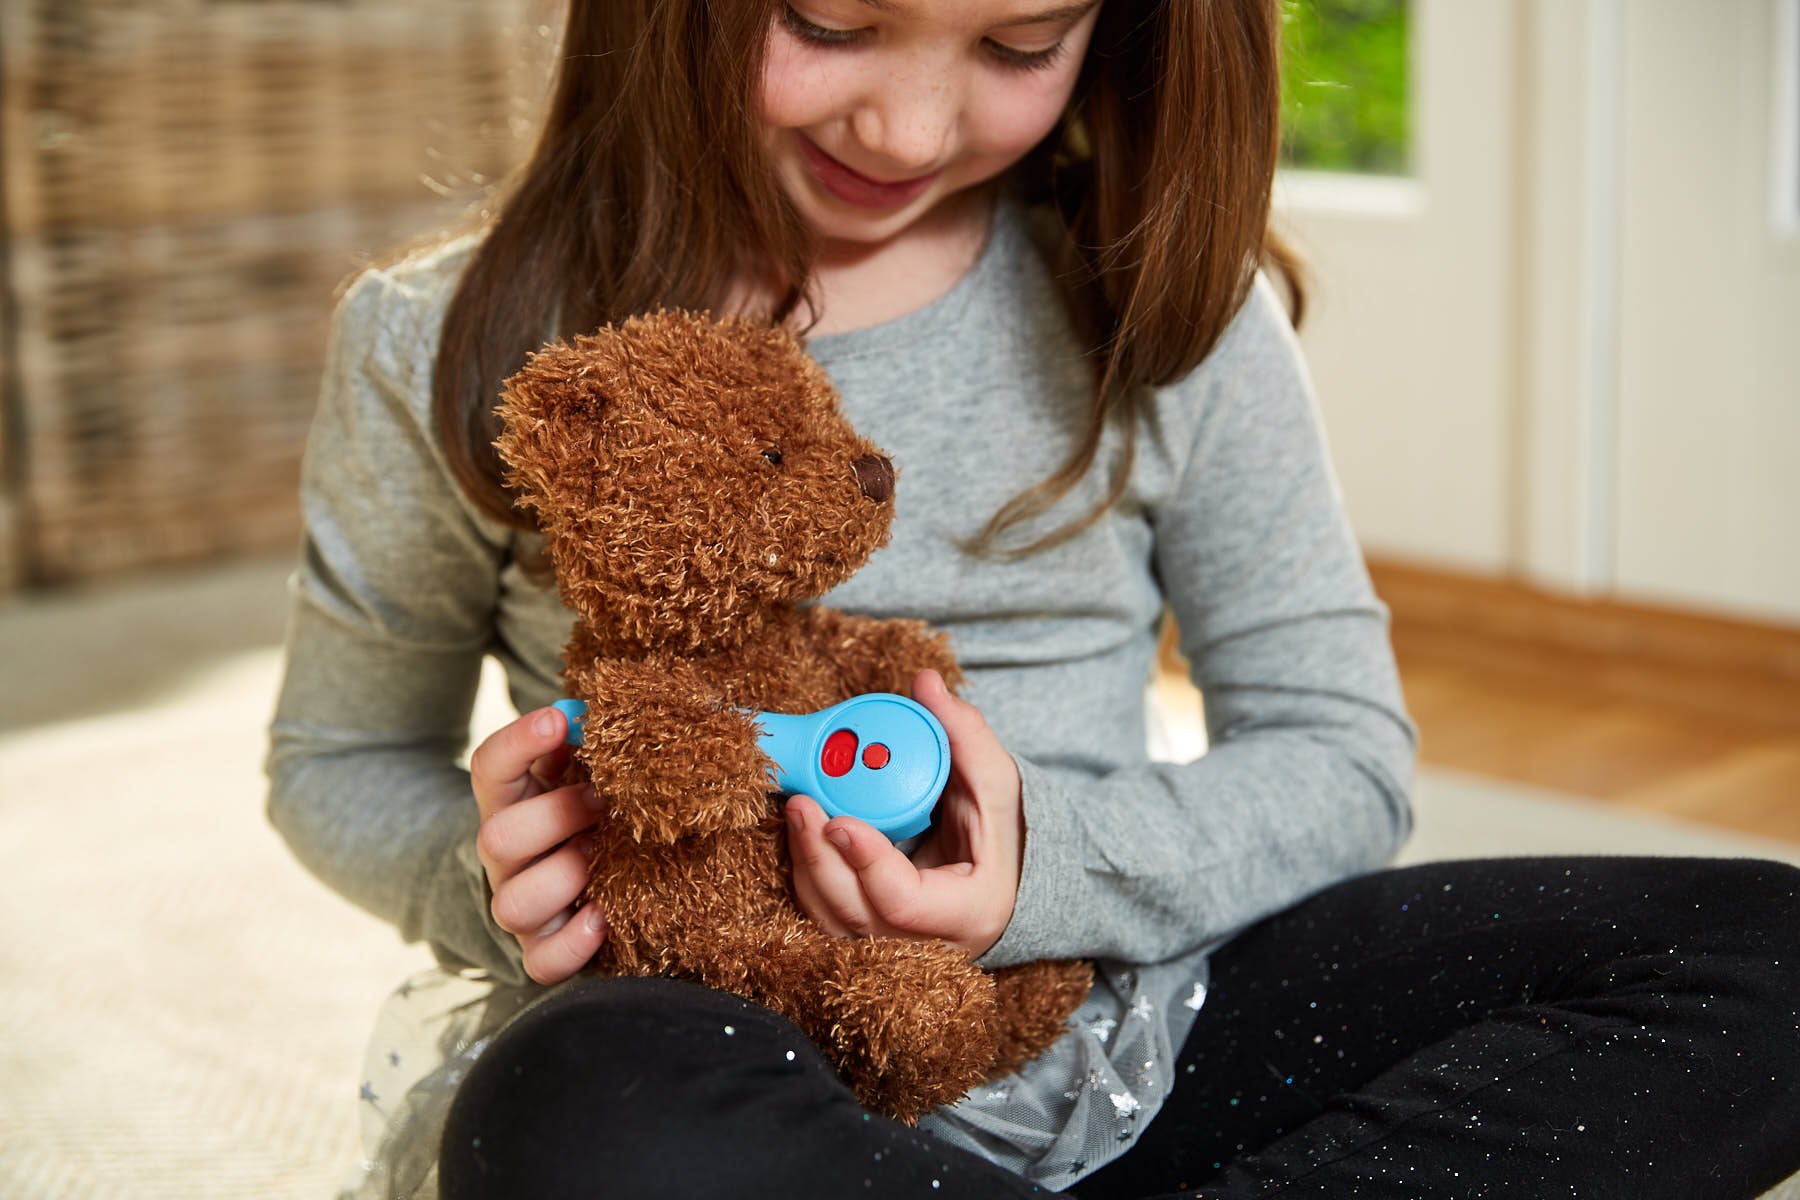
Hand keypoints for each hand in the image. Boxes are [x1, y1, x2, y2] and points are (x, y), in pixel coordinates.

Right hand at [470, 706, 607, 983]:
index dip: (518, 742)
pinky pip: (542, 962)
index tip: (558, 720)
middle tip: (601, 802)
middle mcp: (504, 857)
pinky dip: (574, 943)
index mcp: (509, 802)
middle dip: (555, 816)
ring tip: (602, 857)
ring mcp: (518, 905)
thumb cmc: (583, 811)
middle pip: (497, 839)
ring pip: (512, 904)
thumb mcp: (575, 773)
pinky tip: (603, 916)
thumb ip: (580, 746)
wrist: (573, 881)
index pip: (491, 767)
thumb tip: (592, 715)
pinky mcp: (541, 950)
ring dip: (564, 877)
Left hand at [785, 670, 1022, 957]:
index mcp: (968, 912)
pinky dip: (809, 873)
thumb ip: (965, 734)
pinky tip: (804, 831)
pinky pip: (824, 915)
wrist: (998, 874)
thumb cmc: (1000, 831)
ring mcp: (892, 949)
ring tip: (797, 809)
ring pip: (831, 922)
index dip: (868, 863)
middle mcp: (927, 945)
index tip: (840, 820)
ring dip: (806, 864)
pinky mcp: (866, 936)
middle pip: (855, 915)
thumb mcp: (995, 782)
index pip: (904, 903)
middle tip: (802, 803)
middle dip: (819, 859)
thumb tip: (926, 682)